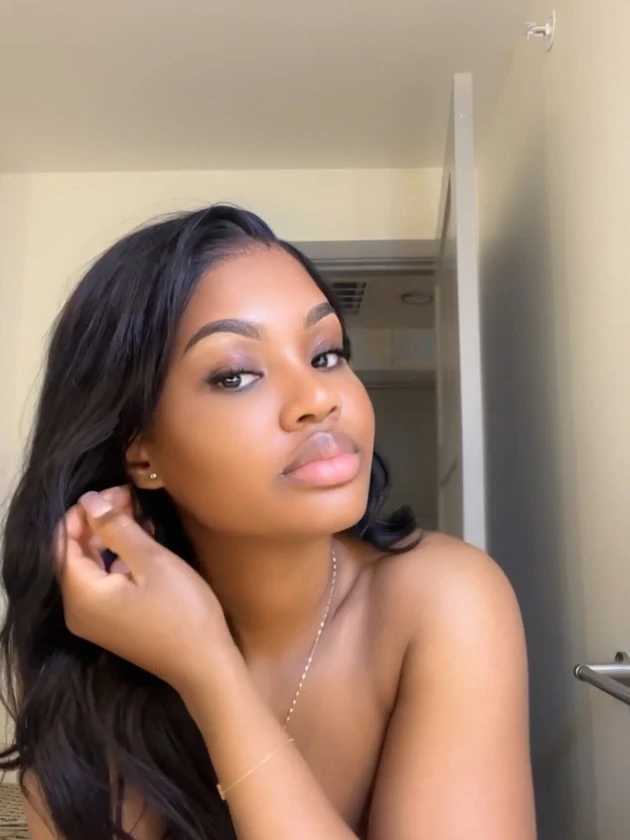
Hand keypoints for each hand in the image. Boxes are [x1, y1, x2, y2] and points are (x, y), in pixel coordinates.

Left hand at [55, 486, 232, 692]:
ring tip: (137, 515)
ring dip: (110, 539)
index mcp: (81, 595)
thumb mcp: (152, 562)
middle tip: (127, 497)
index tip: (112, 490)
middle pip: (76, 555)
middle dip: (97, 523)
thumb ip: (117, 529)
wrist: (205, 666)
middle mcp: (78, 611)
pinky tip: (142, 544)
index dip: (82, 512)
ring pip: (91, 568)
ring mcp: (94, 621)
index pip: (63, 543)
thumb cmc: (182, 610)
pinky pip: (104, 584)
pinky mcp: (111, 624)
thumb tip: (89, 500)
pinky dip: (118, 560)